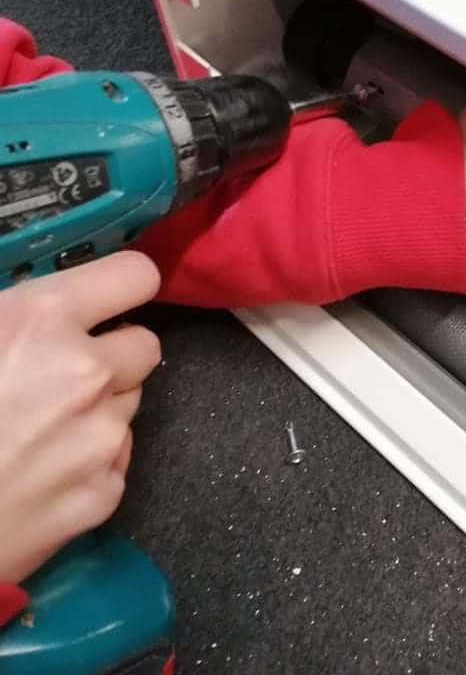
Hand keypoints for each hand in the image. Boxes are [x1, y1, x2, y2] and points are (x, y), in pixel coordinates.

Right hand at [0, 252, 160, 583]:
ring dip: (99, 408)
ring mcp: (101, 438)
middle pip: (145, 346)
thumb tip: (43, 308)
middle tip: (67, 372)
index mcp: (42, 320)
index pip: (136, 275)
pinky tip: (40, 473)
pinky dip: (89, 462)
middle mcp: (86, 373)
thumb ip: (15, 312)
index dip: (124, 284)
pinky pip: (115, 459)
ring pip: (129, 403)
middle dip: (114, 354)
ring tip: (40, 429)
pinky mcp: (104, 494)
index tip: (111, 297)